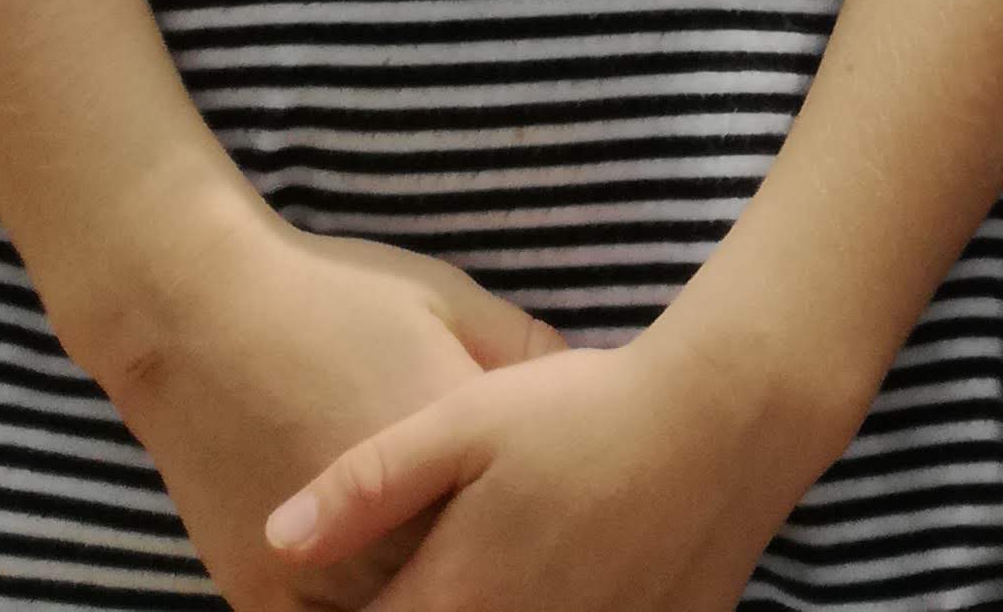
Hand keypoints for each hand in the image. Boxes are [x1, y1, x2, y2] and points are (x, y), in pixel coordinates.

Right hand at [106, 213, 566, 610]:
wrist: (201, 316)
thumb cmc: (338, 298)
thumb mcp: (454, 302)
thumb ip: (528, 355)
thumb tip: (595, 382)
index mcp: (447, 455)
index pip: (530, 516)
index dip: (555, 521)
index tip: (575, 515)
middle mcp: (389, 528)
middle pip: (471, 580)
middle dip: (500, 564)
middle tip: (526, 552)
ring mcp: (323, 576)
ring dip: (440, 597)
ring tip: (463, 570)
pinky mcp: (268, 599)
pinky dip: (368, 609)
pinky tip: (396, 586)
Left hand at [264, 318, 833, 611]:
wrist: (725, 416)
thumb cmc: (589, 409)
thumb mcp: (467, 420)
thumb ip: (368, 484)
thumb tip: (277, 539)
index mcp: (457, 599)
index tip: (333, 590)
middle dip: (412, 604)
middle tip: (431, 561)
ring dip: (487, 604)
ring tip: (490, 560)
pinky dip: (564, 605)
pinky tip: (566, 565)